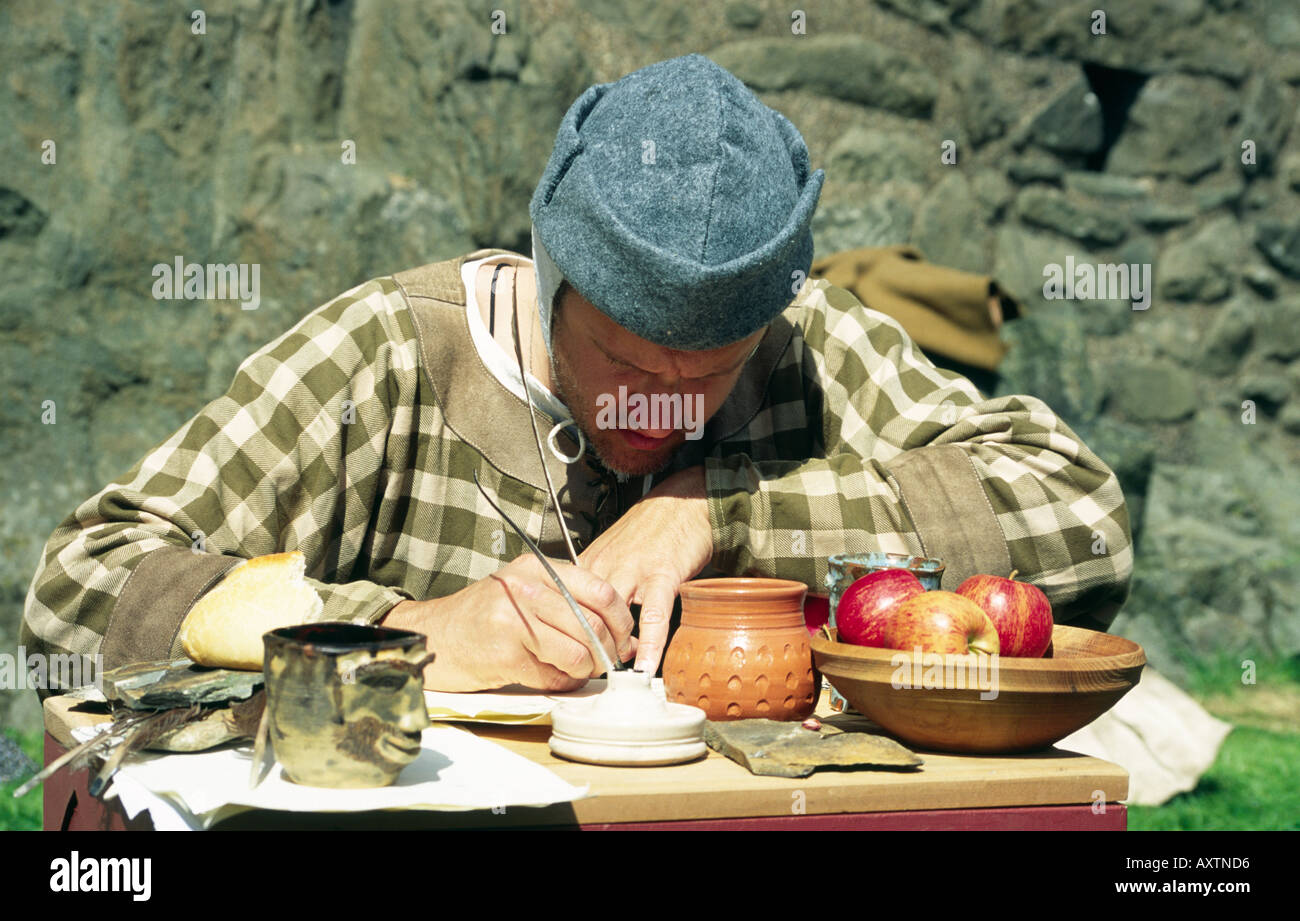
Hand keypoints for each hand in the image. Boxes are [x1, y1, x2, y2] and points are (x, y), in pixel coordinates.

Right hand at [381, 553, 634, 691]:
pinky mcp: (505, 655)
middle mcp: (526, 589)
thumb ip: (570, 606)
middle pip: (593, 625)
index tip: (624, 638)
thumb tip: (625, 638)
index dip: (622, 621)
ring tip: (578, 671)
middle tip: (608, 663)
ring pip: (578, 653)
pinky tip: (552, 677)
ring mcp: (514, 621)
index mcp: (536, 569)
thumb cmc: (484, 617)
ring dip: (586, 670)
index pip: (601, 591)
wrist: (434, 637)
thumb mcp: (525, 593)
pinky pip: (553, 675)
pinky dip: (562, 683)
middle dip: (609, 652)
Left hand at [578, 465, 712, 674]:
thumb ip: (603, 591)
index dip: (569, 636)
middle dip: (589, 648)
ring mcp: (633, 570)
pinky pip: (653, 616)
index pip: (566, 607)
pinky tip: (647, 666)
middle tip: (596, 672)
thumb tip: (600, 633)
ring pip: (613, 619)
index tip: (574, 658)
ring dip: (616, 650)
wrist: (682, 503)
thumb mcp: (614, 555)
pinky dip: (650, 644)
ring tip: (618, 675)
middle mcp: (605, 566)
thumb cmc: (650, 531)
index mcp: (589, 564)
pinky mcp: (662, 574)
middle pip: (584, 616)